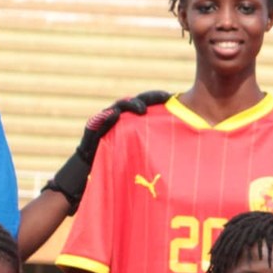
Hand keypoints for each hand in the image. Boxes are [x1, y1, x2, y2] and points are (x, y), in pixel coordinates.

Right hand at [43, 89, 171, 208]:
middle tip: (164, 97)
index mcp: (131, 122)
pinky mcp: (91, 132)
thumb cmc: (117, 169)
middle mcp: (118, 119)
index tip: (174, 96)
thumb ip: (154, 149)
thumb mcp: (140, 157)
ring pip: (119, 109)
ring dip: (130, 106)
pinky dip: (106, 118)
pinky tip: (114, 115)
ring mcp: (104, 123)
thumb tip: (184, 154)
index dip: (158, 99)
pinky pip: (98, 122)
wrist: (87, 177)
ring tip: (142, 109)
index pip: (146, 104)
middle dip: (149, 98)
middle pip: (135, 102)